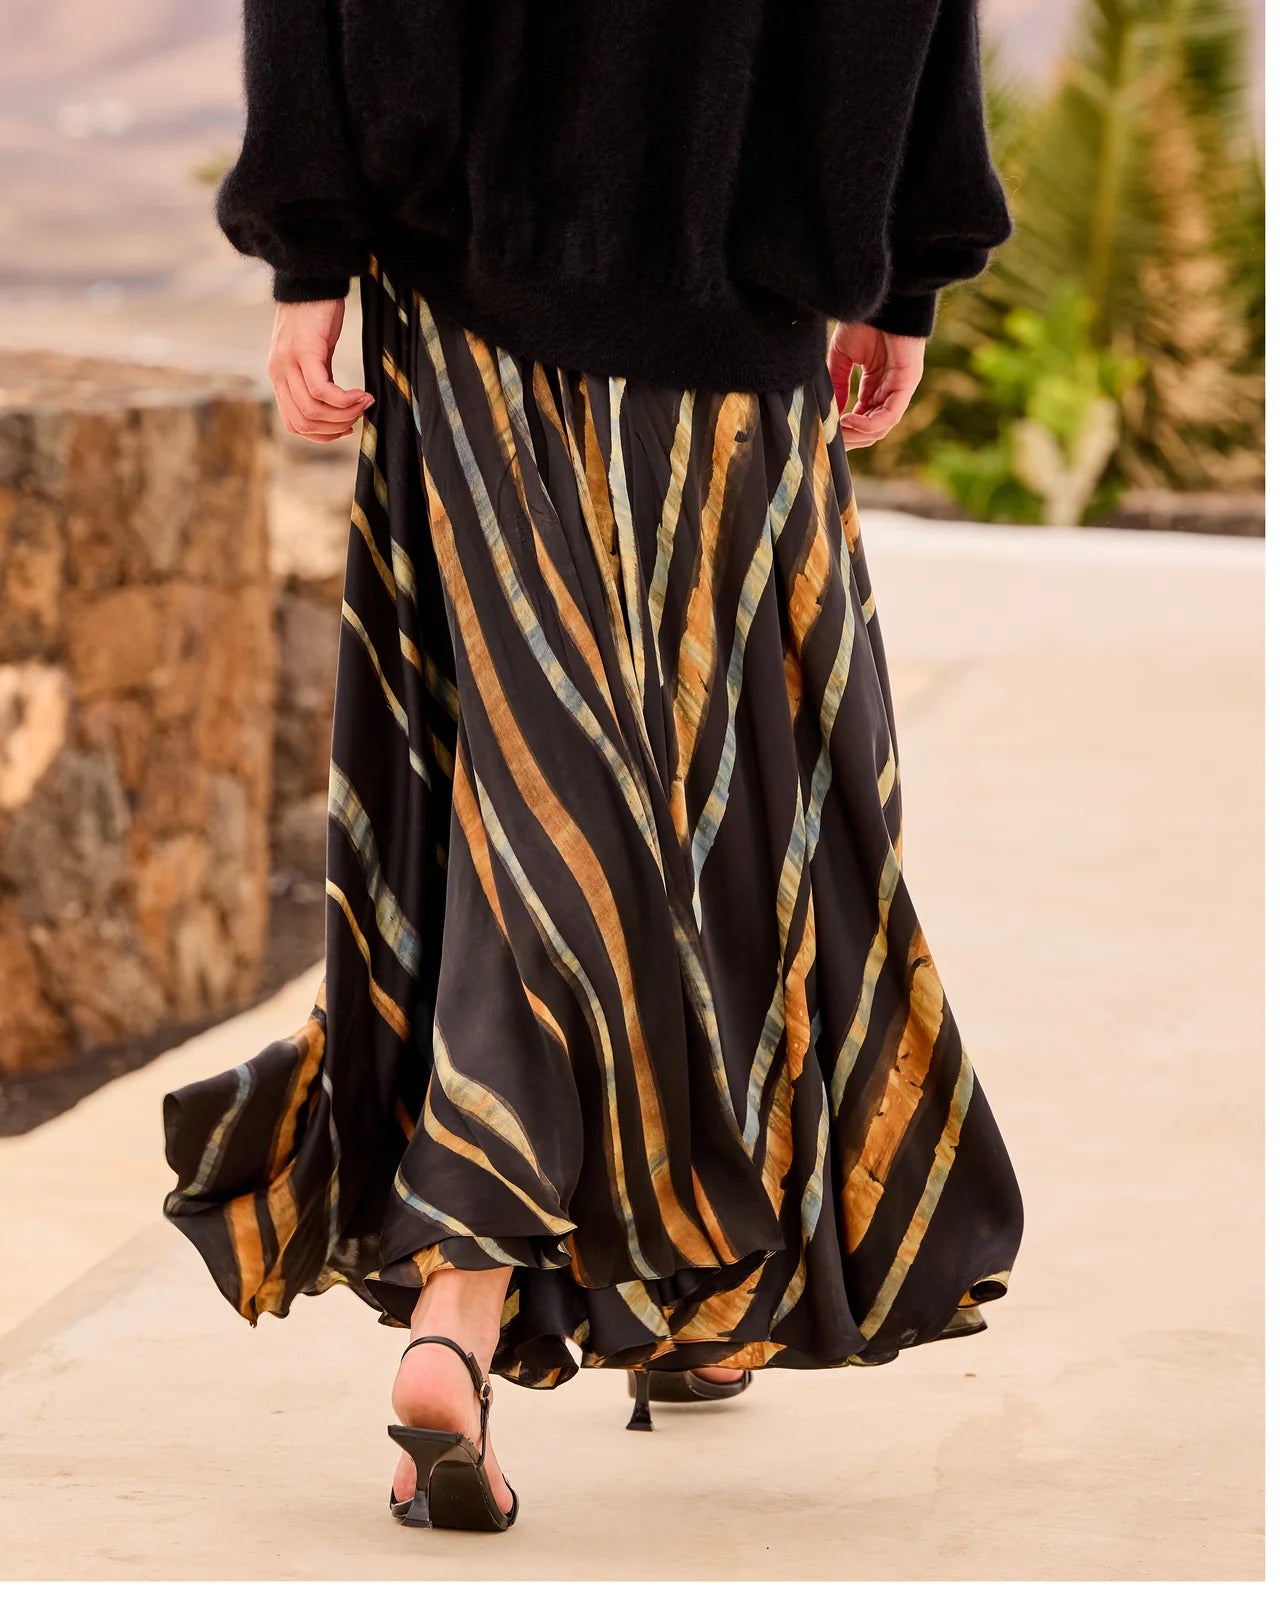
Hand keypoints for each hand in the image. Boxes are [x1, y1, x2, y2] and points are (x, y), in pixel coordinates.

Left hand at [267, 298, 372, 441]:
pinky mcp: (304, 351)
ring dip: (343, 415)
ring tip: (363, 405)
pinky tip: (362, 395)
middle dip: (334, 428)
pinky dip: (345, 400)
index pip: (293, 424)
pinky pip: (322, 390)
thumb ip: (317, 380)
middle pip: (302, 422)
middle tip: (359, 417)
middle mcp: (278, 373)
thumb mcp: (314, 355)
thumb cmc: (317, 317)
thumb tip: (335, 409)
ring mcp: (288, 363)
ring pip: (312, 410)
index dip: (321, 435)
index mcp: (280, 377)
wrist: (311, 281)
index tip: (345, 428)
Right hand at [827, 322, 925, 449]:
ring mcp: (900, 389)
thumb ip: (837, 384)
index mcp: (876, 386)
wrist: (884, 300)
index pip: (863, 419)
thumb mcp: (842, 357)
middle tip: (828, 442)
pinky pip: (889, 414)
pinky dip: (869, 423)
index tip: (825, 437)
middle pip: (872, 430)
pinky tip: (848, 420)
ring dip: (857, 434)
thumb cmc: (865, 322)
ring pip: (880, 427)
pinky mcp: (907, 383)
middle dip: (850, 439)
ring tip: (836, 432)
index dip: (845, 432)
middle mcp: (889, 391)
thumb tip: (829, 412)